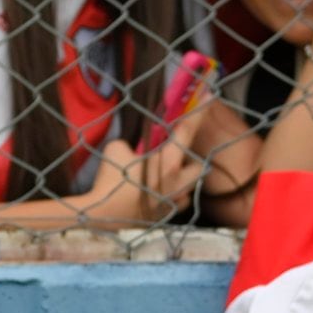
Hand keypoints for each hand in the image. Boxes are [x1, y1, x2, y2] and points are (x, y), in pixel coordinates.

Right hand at [84, 107, 209, 222]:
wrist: (102, 217)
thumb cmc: (109, 181)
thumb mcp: (116, 149)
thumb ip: (134, 143)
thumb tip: (138, 145)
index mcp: (168, 163)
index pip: (188, 131)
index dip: (198, 111)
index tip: (209, 94)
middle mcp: (178, 183)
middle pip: (199, 165)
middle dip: (191, 158)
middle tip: (173, 153)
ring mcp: (175, 202)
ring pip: (189, 186)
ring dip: (181, 178)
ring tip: (161, 175)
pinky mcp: (167, 216)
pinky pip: (178, 202)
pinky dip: (171, 195)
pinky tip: (156, 193)